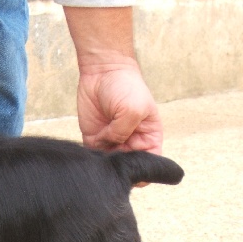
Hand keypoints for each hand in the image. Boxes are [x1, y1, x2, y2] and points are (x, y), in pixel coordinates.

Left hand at [63, 6, 163, 156]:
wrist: (103, 71)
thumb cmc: (126, 87)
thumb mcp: (132, 110)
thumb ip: (123, 133)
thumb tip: (108, 147)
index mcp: (149, 136)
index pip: (151, 162)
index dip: (145, 170)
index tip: (136, 168)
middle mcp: (131, 142)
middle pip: (128, 165)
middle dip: (121, 164)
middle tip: (115, 150)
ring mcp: (111, 141)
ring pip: (109, 162)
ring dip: (105, 159)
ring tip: (104, 139)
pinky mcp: (94, 137)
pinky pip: (92, 154)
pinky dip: (92, 154)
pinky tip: (94, 138)